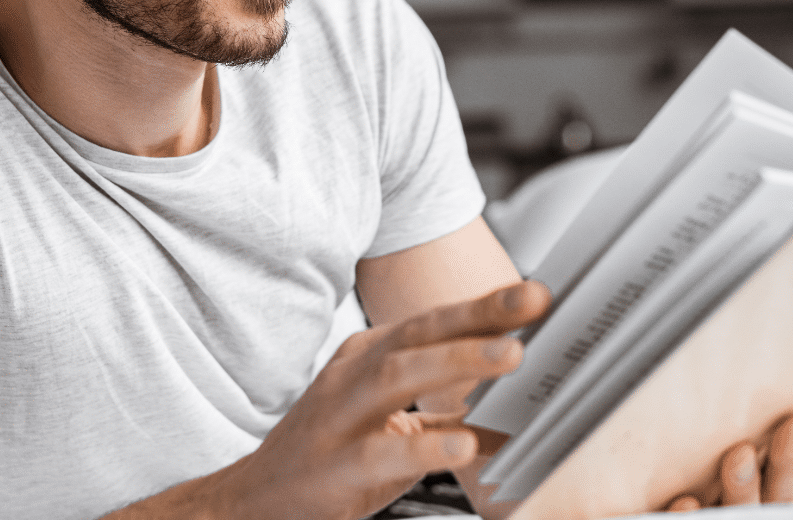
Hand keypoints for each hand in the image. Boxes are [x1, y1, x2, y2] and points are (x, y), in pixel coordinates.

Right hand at [216, 280, 550, 519]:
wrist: (256, 500)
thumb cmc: (330, 455)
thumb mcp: (391, 427)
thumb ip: (446, 419)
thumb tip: (510, 425)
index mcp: (370, 356)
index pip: (433, 322)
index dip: (485, 306)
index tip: (536, 293)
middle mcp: (354, 373)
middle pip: (420, 333)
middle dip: (478, 316)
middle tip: (531, 304)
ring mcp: (340, 415)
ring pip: (399, 376)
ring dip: (458, 361)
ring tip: (510, 355)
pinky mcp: (335, 466)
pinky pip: (382, 452)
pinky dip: (426, 447)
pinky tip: (464, 444)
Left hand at [666, 407, 792, 511]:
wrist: (680, 517)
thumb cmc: (711, 479)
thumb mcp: (753, 458)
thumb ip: (764, 436)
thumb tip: (783, 378)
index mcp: (780, 500)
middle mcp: (761, 514)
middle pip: (782, 496)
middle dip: (790, 464)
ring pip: (741, 512)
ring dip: (743, 487)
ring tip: (740, 455)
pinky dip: (691, 517)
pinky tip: (687, 501)